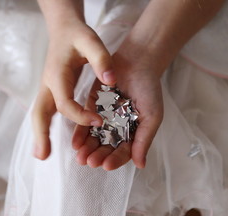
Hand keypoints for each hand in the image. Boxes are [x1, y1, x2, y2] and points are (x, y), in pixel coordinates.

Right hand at [32, 20, 116, 159]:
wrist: (63, 28)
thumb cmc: (78, 35)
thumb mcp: (91, 41)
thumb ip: (101, 59)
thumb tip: (111, 81)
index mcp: (57, 74)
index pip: (65, 102)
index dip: (80, 115)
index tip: (98, 122)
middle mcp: (48, 84)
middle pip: (39, 112)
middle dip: (41, 134)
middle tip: (43, 157)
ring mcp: (47, 88)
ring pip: (39, 113)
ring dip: (39, 133)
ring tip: (42, 155)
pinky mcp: (51, 90)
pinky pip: (45, 111)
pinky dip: (45, 126)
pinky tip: (49, 140)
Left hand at [72, 54, 162, 169]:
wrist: (137, 62)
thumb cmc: (149, 89)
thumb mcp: (152, 115)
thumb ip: (144, 139)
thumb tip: (140, 165)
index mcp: (134, 132)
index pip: (124, 151)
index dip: (116, 159)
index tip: (107, 165)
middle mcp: (118, 128)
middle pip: (107, 147)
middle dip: (99, 156)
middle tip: (90, 162)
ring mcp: (105, 118)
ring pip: (95, 138)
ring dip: (88, 149)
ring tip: (80, 157)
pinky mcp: (92, 107)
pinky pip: (85, 123)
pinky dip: (80, 133)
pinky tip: (75, 143)